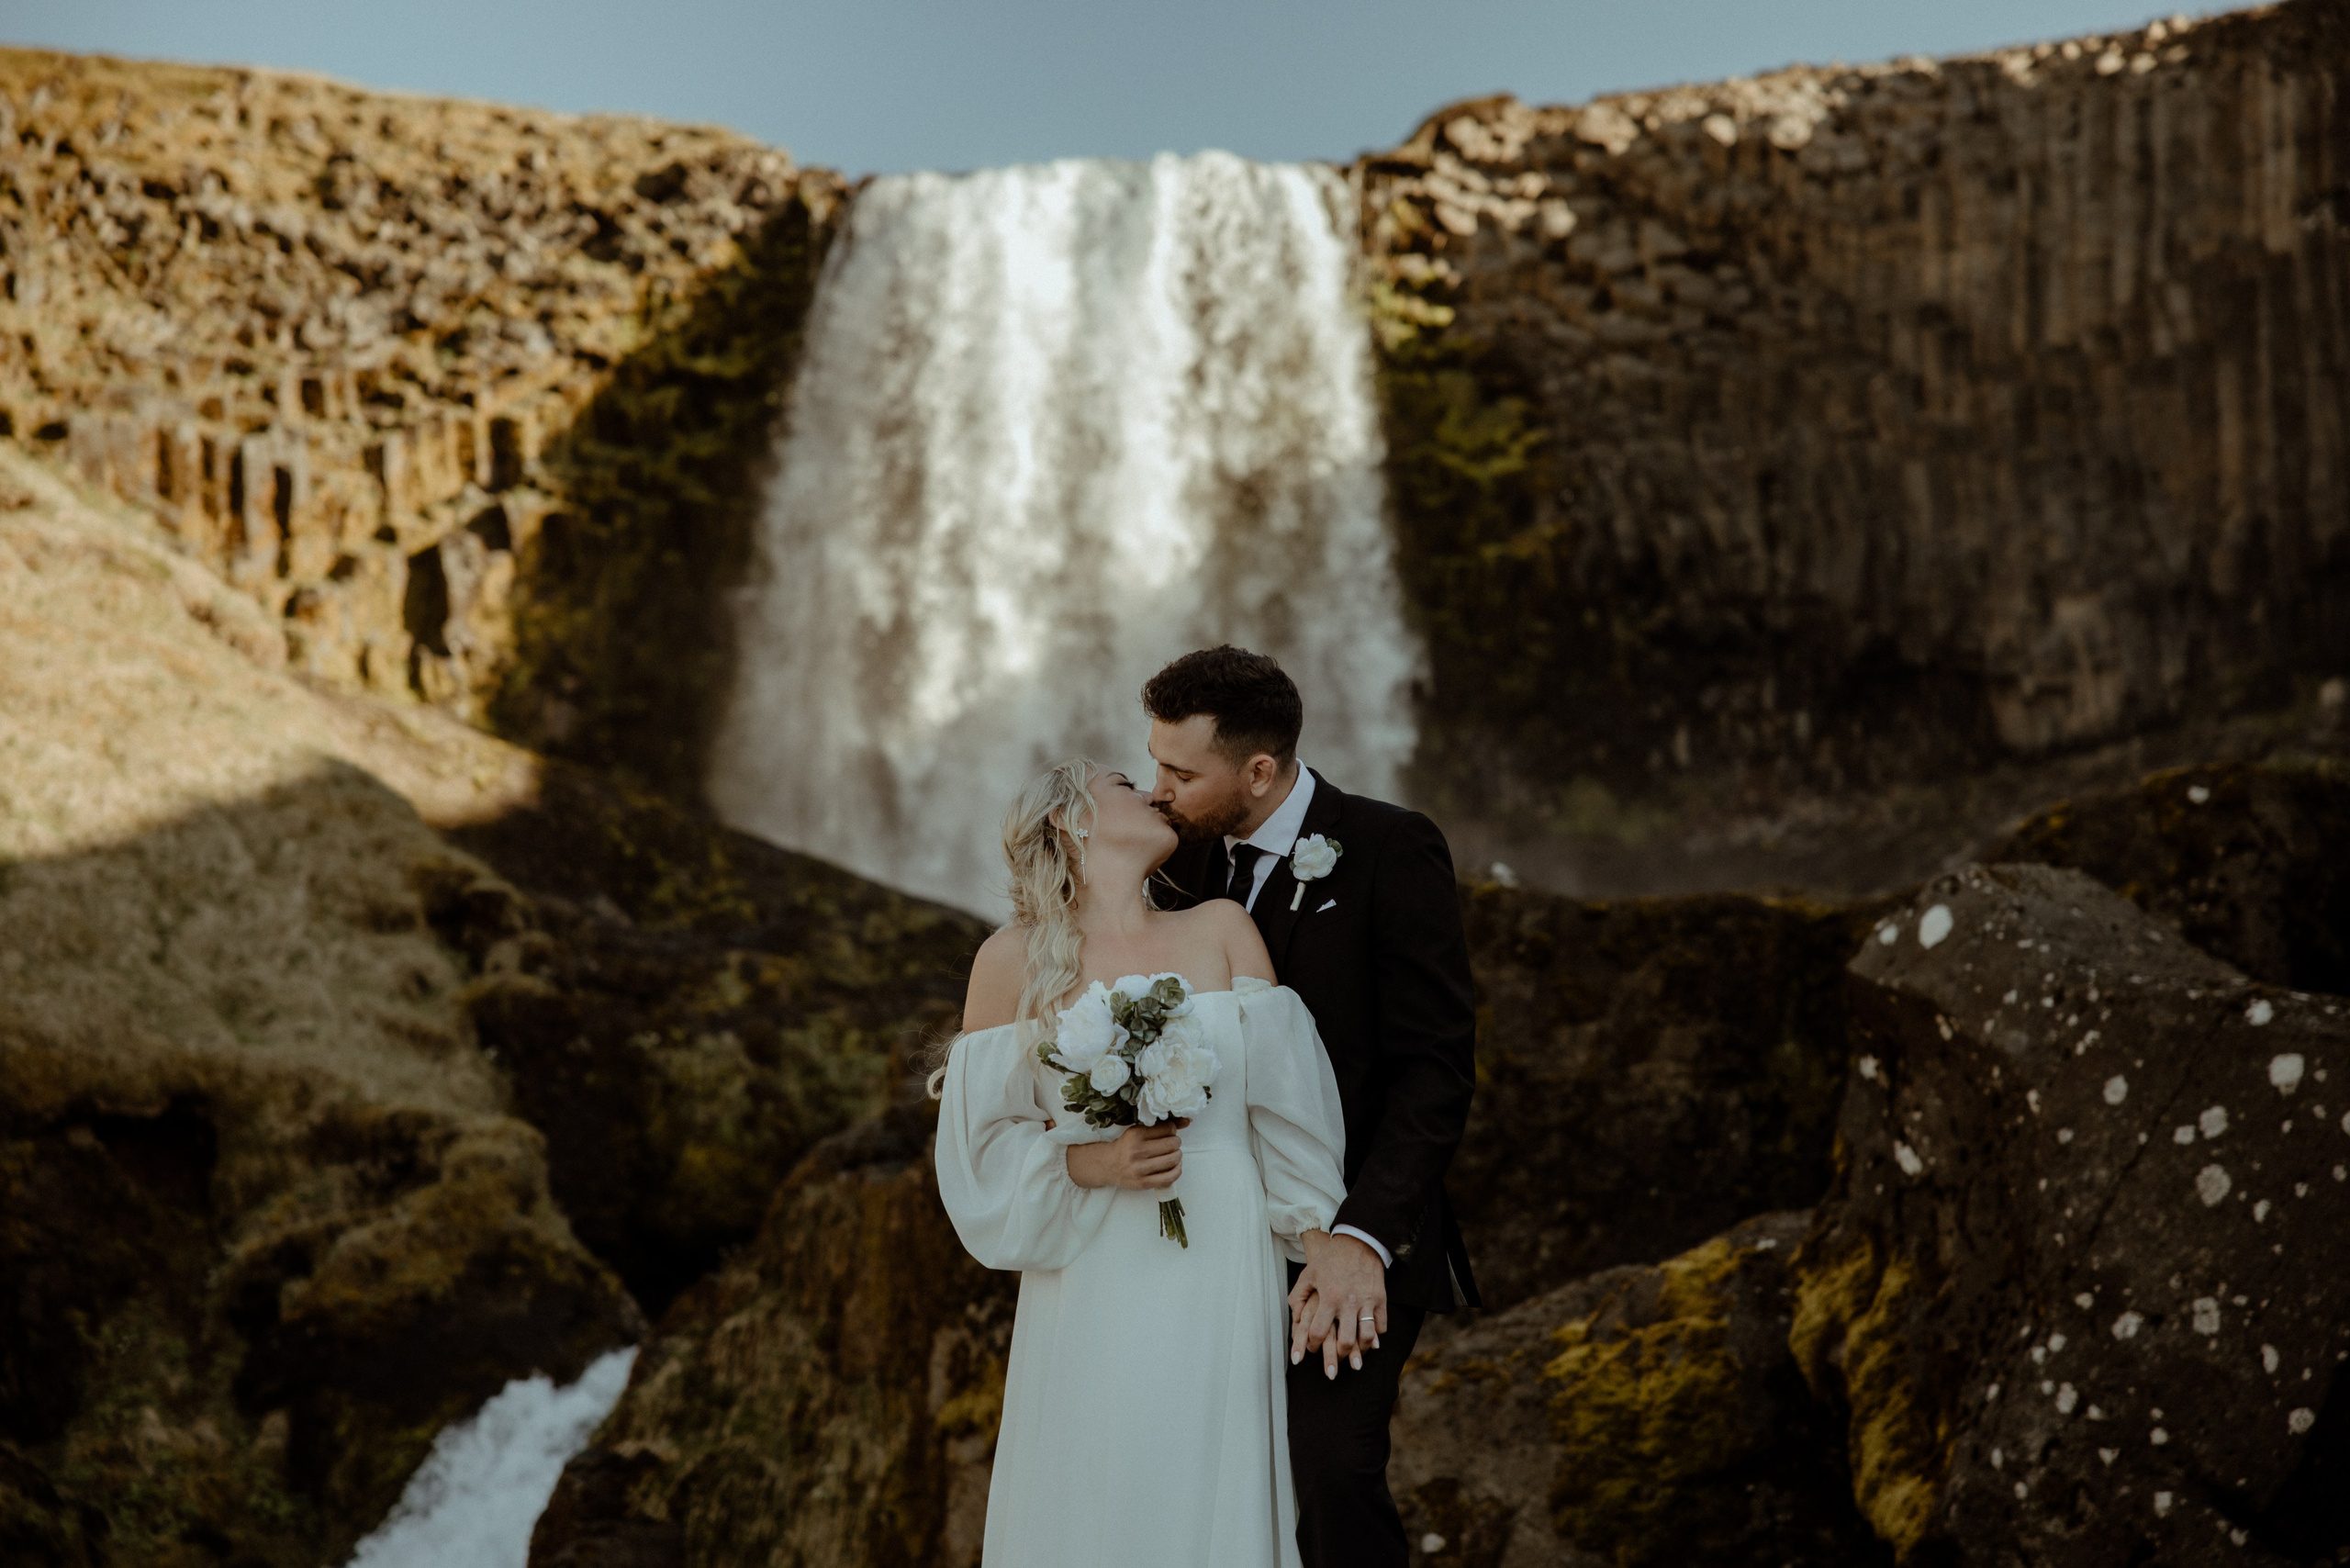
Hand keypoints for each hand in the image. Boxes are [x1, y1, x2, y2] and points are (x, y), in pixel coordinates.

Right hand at [1064, 1120, 1185, 1190]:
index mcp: (1135, 1134)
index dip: (1172, 1130)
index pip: (1167, 1128)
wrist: (1107, 1165)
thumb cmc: (1125, 1147)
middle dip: (1176, 1143)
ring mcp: (1139, 1168)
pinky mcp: (1143, 1183)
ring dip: (1178, 1156)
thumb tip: (1187, 1121)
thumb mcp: (1138, 1131)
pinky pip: (1168, 1178)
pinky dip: (1177, 1171)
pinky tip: (1175, 1167)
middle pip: (1172, 1144)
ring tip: (1173, 1155)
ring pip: (1172, 1160)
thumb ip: (1161, 1126)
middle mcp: (1137, 1151)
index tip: (1169, 1133)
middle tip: (1172, 1144)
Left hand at [1288, 1230, 1385, 1378]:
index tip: (1311, 1349)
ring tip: (1354, 1358)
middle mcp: (1348, 1303)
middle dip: (1337, 1357)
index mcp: (1328, 1297)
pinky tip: (1369, 1340)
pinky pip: (1381, 1326)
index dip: (1312, 1346)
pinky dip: (1376, 1336)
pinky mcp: (1380, 1299)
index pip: (1318, 1332)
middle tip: (1333, 1361)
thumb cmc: (1330, 1259)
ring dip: (1359, 1352)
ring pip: (1366, 1338)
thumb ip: (1297, 1297)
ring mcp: (1366, 1302)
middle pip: (1344, 1342)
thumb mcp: (1308, 1275)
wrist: (1358, 1241)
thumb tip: (1294, 1320)